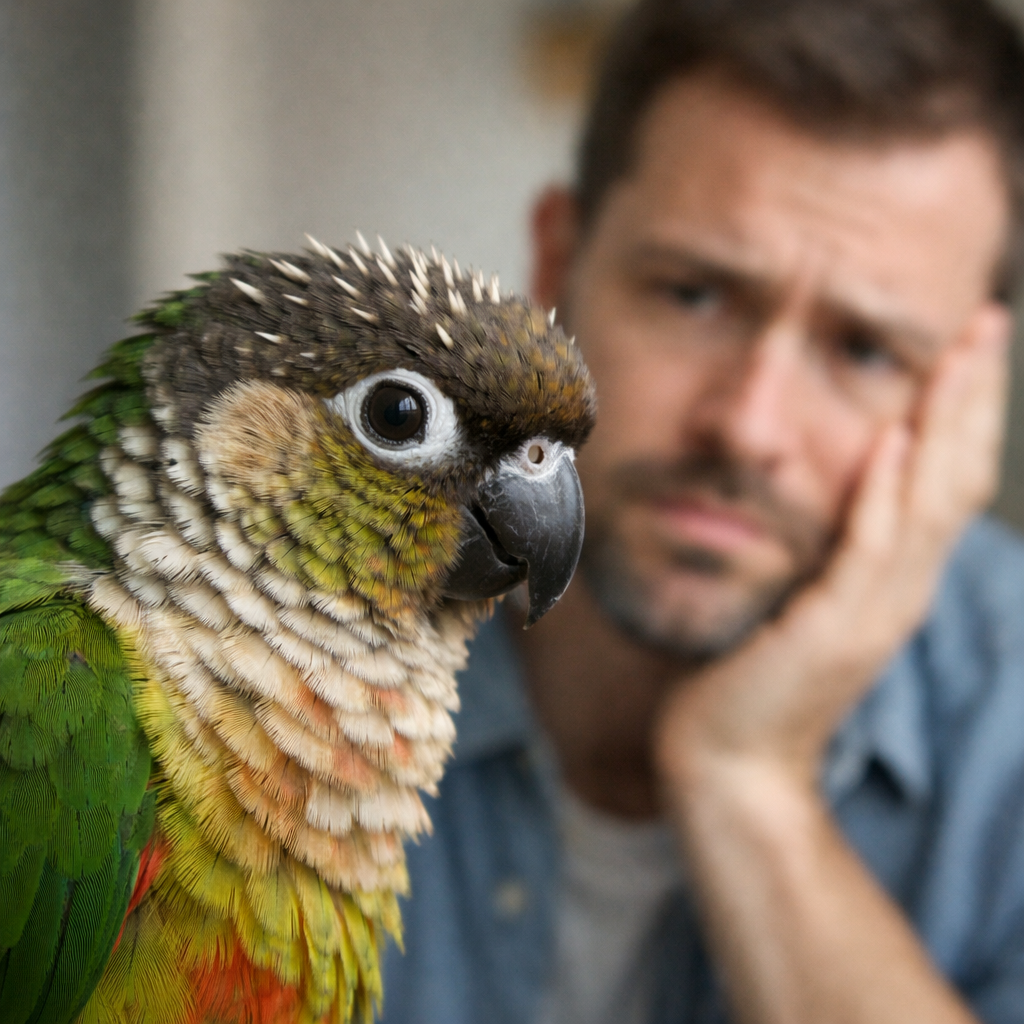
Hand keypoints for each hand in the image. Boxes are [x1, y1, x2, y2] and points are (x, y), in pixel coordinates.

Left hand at [655, 307, 1009, 791]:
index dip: (963, 413)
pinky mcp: (830, 628)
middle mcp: (899, 591)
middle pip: (954, 478)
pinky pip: (864, 550)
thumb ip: (825, 555)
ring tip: (961, 353)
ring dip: (944, 424)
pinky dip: (882, 494)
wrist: (731, 759)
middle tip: (989, 319)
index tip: (970, 346)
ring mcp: (872, 612)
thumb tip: (826, 497)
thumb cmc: (753, 679)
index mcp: (893, 581)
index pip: (944, 481)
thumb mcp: (801, 603)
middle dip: (972, 396)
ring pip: (926, 503)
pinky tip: (890, 440)